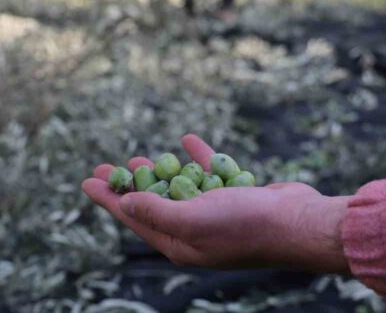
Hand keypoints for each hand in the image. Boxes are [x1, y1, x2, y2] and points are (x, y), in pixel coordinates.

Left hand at [81, 134, 350, 272]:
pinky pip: (209, 175)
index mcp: (180, 244)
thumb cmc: (245, 224)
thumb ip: (156, 211)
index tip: (86, 181)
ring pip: (179, 189)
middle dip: (129, 185)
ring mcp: (217, 215)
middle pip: (152, 204)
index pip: (134, 219)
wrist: (299, 222)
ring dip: (160, 172)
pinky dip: (197, 158)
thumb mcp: (193, 219)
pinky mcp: (236, 197)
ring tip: (139, 158)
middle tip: (108, 166)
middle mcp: (195, 231)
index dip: (108, 199)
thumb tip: (124, 204)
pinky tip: (187, 140)